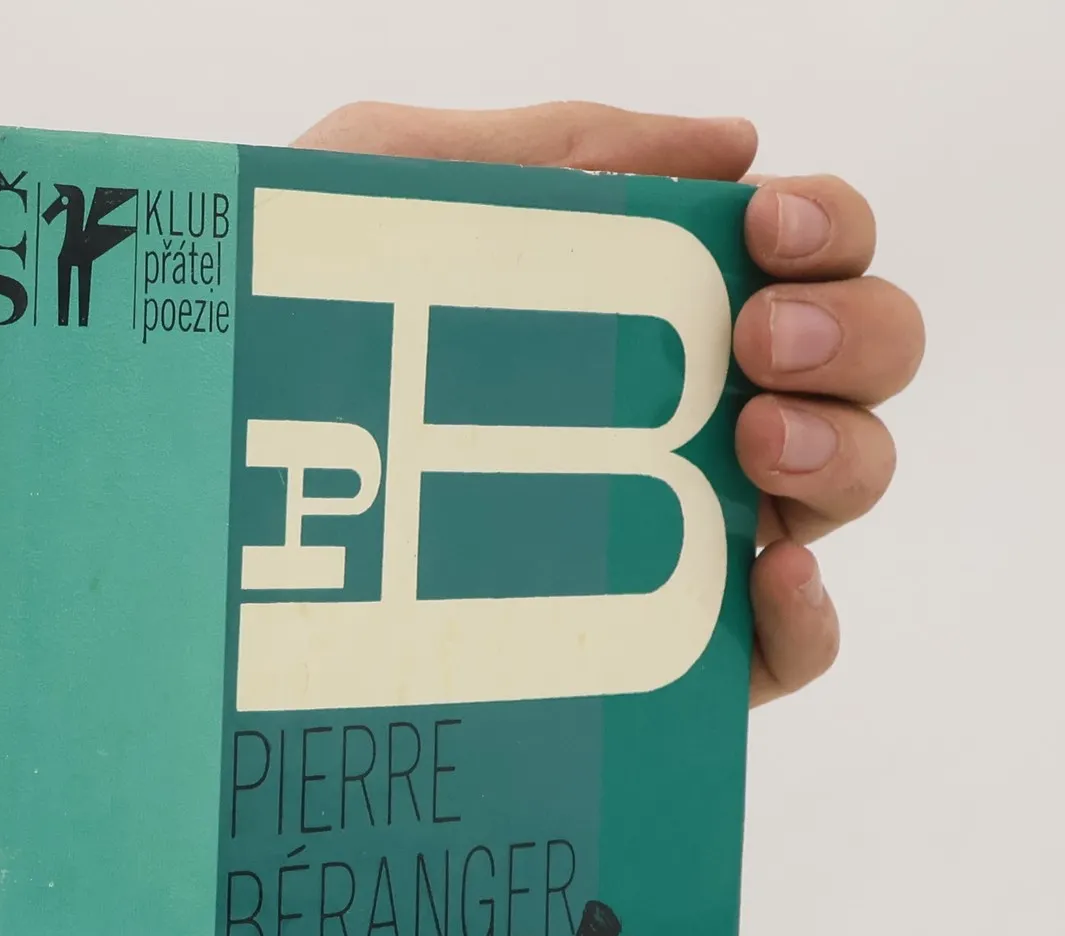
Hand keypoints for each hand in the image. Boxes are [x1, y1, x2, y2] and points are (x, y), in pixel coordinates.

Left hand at [294, 102, 924, 706]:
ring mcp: (688, 538)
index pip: (808, 254)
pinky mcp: (664, 661)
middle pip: (864, 362)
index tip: (763, 232)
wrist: (200, 499)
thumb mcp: (392, 188)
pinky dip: (813, 612)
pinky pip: (788, 650)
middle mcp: (691, 416)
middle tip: (755, 339)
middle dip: (852, 333)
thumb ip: (552, 150)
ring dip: (843, 449)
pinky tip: (770, 572)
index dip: (827, 228)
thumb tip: (731, 145)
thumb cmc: (289, 336)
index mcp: (652, 308)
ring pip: (848, 488)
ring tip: (751, 438)